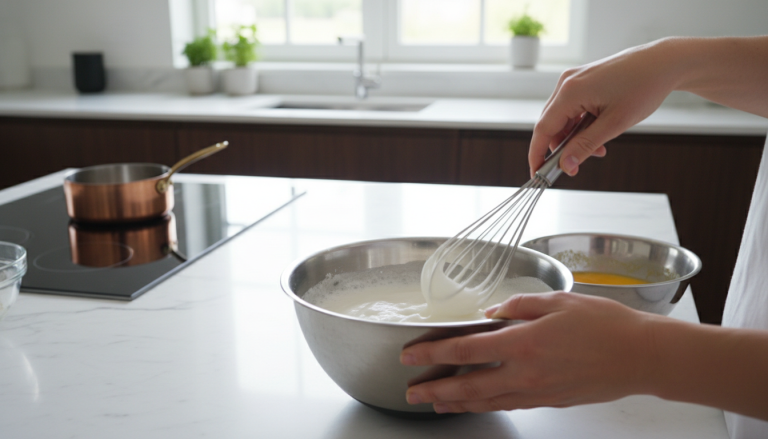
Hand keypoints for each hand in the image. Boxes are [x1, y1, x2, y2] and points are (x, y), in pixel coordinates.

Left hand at [400, 292, 659, 413]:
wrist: (641, 357)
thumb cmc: (605, 324)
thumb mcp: (558, 301)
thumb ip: (518, 306)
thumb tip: (491, 313)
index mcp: (523, 343)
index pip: (465, 349)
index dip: (433, 354)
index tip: (410, 356)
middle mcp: (524, 372)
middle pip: (467, 385)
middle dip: (434, 389)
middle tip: (411, 392)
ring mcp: (536, 391)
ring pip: (485, 401)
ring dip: (455, 403)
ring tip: (433, 404)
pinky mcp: (549, 401)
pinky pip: (508, 405)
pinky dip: (485, 406)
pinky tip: (474, 405)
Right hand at [529, 39, 680, 177]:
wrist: (664, 63)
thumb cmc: (644, 86)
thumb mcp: (614, 124)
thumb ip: (585, 146)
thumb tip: (566, 165)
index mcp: (570, 91)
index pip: (543, 129)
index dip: (537, 154)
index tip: (538, 174)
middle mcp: (566, 83)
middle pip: (550, 124)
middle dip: (561, 148)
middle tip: (575, 166)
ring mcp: (574, 80)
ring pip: (562, 119)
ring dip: (574, 138)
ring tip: (598, 148)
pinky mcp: (582, 81)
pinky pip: (572, 109)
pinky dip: (580, 126)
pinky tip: (598, 133)